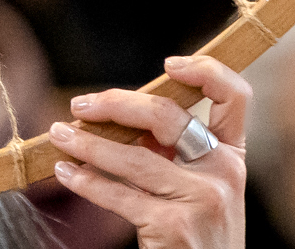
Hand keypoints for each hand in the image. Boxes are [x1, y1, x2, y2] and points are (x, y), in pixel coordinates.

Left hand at [48, 54, 248, 248]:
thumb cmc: (199, 234)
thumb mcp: (201, 189)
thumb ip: (175, 154)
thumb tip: (123, 120)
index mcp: (233, 156)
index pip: (234, 97)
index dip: (205, 71)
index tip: (168, 63)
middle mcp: (224, 173)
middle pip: (168, 116)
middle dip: (117, 104)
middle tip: (81, 106)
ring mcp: (201, 199)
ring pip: (133, 156)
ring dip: (87, 144)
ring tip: (60, 135)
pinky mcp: (174, 226)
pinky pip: (118, 195)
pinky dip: (85, 181)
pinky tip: (66, 172)